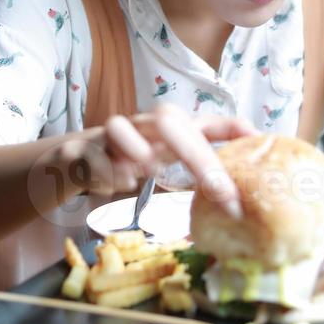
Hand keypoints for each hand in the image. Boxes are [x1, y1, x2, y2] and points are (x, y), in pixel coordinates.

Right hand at [53, 103, 255, 217]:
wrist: (67, 161)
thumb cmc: (124, 161)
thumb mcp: (161, 162)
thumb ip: (190, 173)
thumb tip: (231, 202)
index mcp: (165, 131)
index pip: (203, 121)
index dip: (231, 127)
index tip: (257, 138)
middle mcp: (138, 125)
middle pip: (168, 121)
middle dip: (196, 156)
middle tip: (219, 192)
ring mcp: (105, 136)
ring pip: (120, 127)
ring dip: (137, 153)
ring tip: (145, 174)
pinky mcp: (76, 151)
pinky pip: (91, 158)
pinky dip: (105, 174)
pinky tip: (113, 186)